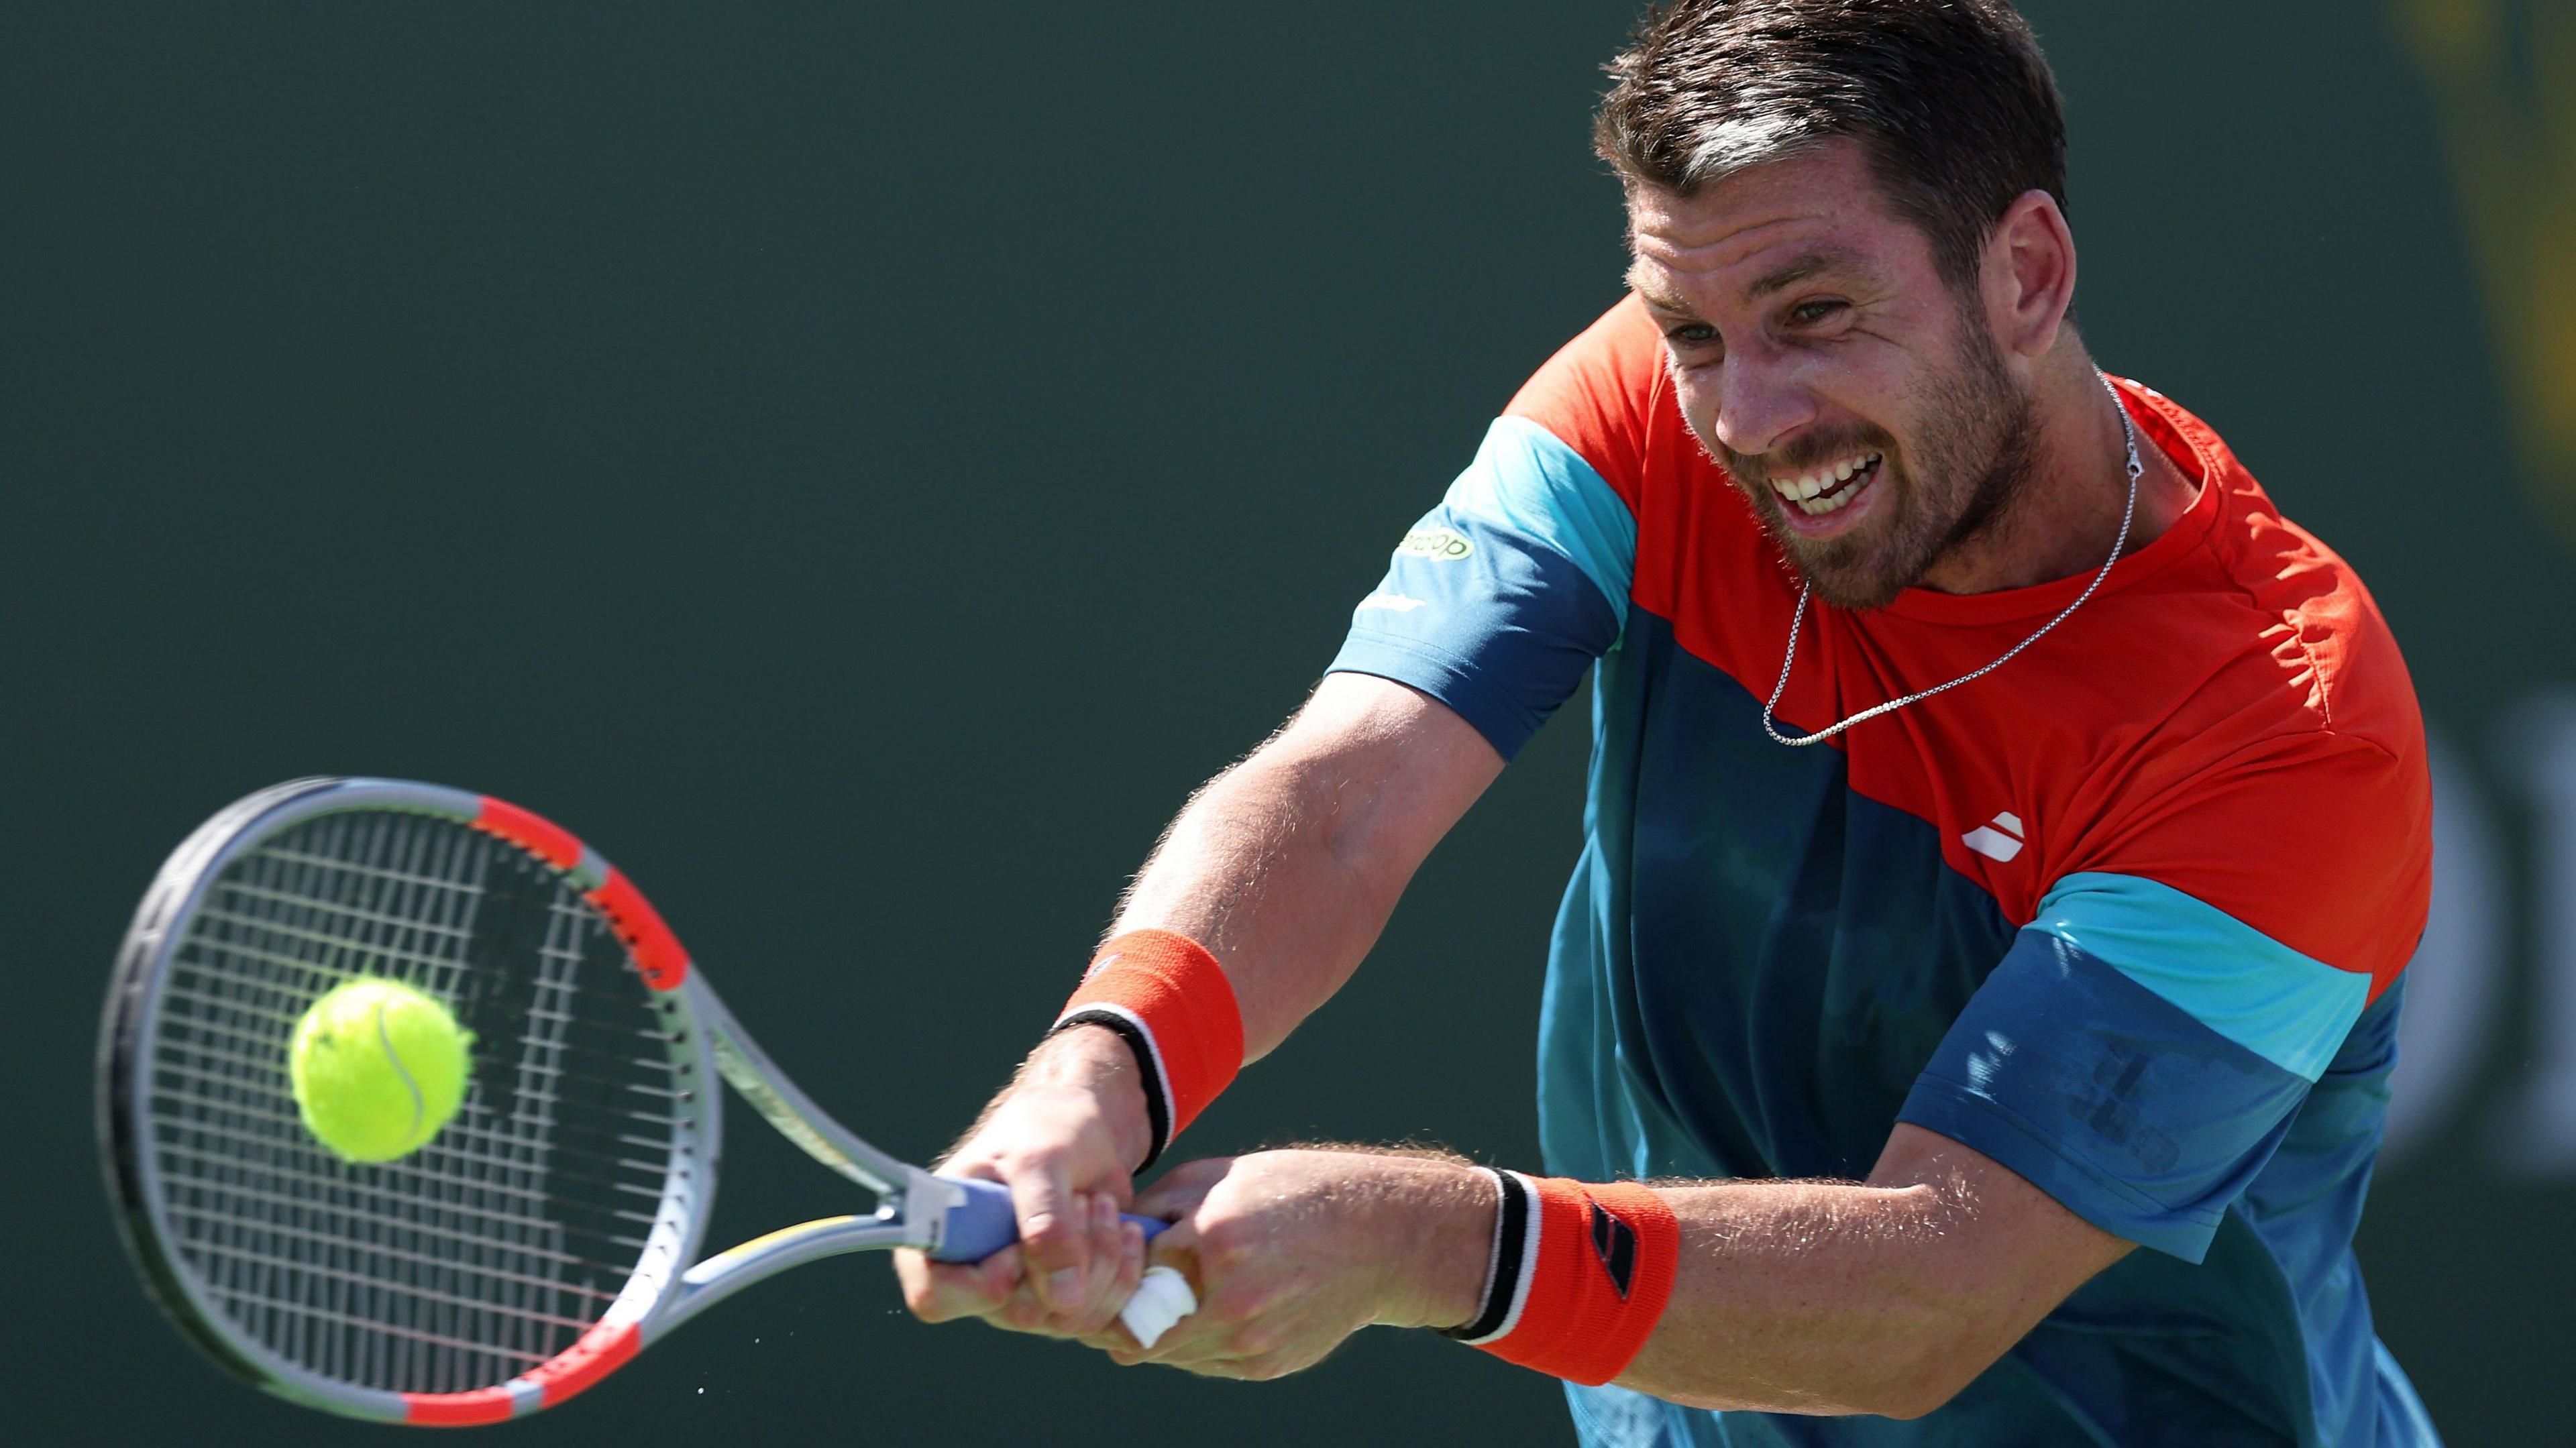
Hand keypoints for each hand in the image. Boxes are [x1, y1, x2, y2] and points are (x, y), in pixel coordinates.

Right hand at [894, 1025, 1154, 1336]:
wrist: (1084, 1132)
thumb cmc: (1044, 1133)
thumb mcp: (1040, 1161)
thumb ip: (1045, 1223)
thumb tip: (1063, 1300)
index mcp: (942, 1237)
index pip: (935, 1298)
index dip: (981, 1284)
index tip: (1017, 1245)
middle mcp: (976, 1278)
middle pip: (1020, 1312)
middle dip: (1066, 1253)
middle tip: (1081, 1199)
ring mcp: (1022, 1295)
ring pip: (1068, 1317)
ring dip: (1101, 1257)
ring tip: (1102, 1203)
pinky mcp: (1065, 1302)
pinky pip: (1100, 1316)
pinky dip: (1123, 1271)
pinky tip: (1125, 1229)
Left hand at [1095, 1149, 1493, 1380]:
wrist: (1381, 1236)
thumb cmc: (1295, 1191)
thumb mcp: (1221, 1175)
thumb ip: (1158, 1206)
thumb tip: (1108, 1234)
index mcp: (1212, 1239)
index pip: (1122, 1275)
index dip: (1103, 1271)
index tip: (1096, 1265)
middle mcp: (1228, 1298)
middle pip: (1135, 1328)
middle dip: (1117, 1313)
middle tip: (1111, 1295)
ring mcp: (1249, 1339)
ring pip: (1165, 1353)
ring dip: (1153, 1331)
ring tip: (1162, 1298)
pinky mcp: (1265, 1364)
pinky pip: (1203, 1364)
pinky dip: (1192, 1342)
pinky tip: (1205, 1310)